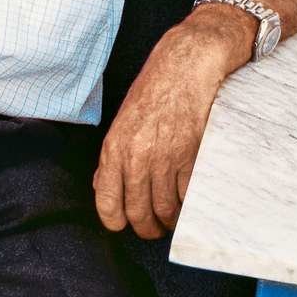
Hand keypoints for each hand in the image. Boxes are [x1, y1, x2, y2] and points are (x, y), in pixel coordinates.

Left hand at [93, 26, 230, 238]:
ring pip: (165, 208)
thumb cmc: (153, 91)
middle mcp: (137, 158)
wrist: (186, 67)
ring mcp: (166, 159)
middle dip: (146, 228)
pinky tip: (187, 202)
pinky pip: (188, 195)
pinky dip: (188, 204)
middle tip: (152, 229)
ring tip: (171, 219)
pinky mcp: (192, 156)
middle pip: (139, 212)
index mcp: (114, 149)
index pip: (107, 202)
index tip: (123, 225)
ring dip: (169, 220)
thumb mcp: (122, 122)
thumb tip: (104, 186)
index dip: (115, 222)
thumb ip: (113, 157)